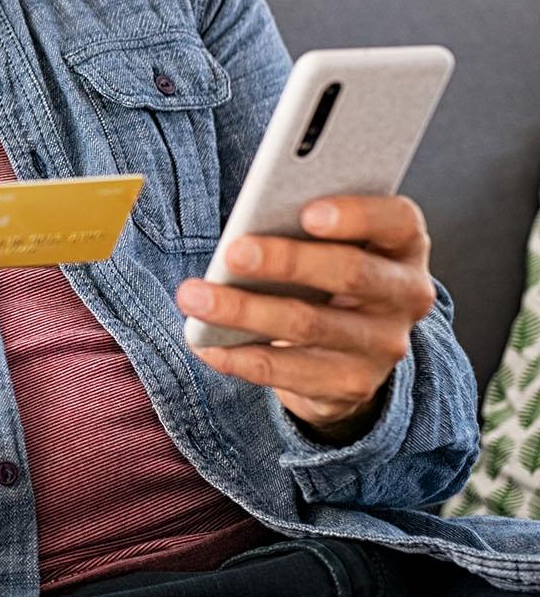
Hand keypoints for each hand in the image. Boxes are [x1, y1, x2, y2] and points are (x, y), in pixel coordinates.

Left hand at [177, 195, 437, 437]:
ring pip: (309, 324)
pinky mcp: (352, 384)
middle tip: (231, 253)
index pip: (398, 221)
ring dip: (244, 310)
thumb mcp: (330, 241)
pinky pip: (288, 371)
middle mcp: (405, 294)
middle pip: (350, 273)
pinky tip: (205, 343)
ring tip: (193, 296)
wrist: (349, 347)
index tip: (307, 212)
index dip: (357, 215)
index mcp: (402, 243)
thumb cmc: (325, 269)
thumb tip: (251, 220)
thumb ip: (305, 224)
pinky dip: (240, 356)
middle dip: (285, 261)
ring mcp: (383, 345)